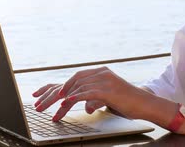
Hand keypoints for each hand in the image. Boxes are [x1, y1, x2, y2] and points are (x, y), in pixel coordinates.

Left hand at [32, 66, 148, 121]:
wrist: (146, 104)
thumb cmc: (128, 103)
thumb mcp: (107, 100)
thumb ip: (94, 100)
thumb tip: (86, 108)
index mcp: (98, 73)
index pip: (72, 79)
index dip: (53, 86)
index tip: (38, 95)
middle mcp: (100, 73)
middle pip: (70, 82)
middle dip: (51, 95)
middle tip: (38, 106)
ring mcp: (104, 80)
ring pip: (76, 88)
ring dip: (60, 101)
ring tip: (50, 112)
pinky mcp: (108, 89)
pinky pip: (87, 92)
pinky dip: (74, 97)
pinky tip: (65, 103)